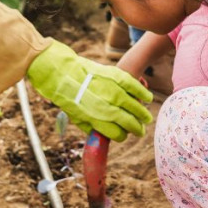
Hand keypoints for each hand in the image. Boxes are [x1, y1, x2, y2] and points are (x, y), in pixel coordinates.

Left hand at [26, 42, 152, 140]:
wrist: (59, 71)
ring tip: (147, 118)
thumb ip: (90, 127)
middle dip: (136, 129)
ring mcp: (110, 89)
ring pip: (133, 105)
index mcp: (94, 118)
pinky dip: (142, 92)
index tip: (125, 135)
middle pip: (128, 122)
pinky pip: (132, 85)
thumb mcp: (74, 117)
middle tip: (141, 131)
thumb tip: (103, 135)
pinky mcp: (113, 75)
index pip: (117, 133)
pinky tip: (147, 97)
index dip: (122, 136)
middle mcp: (104, 105)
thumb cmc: (64, 95)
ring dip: (142, 113)